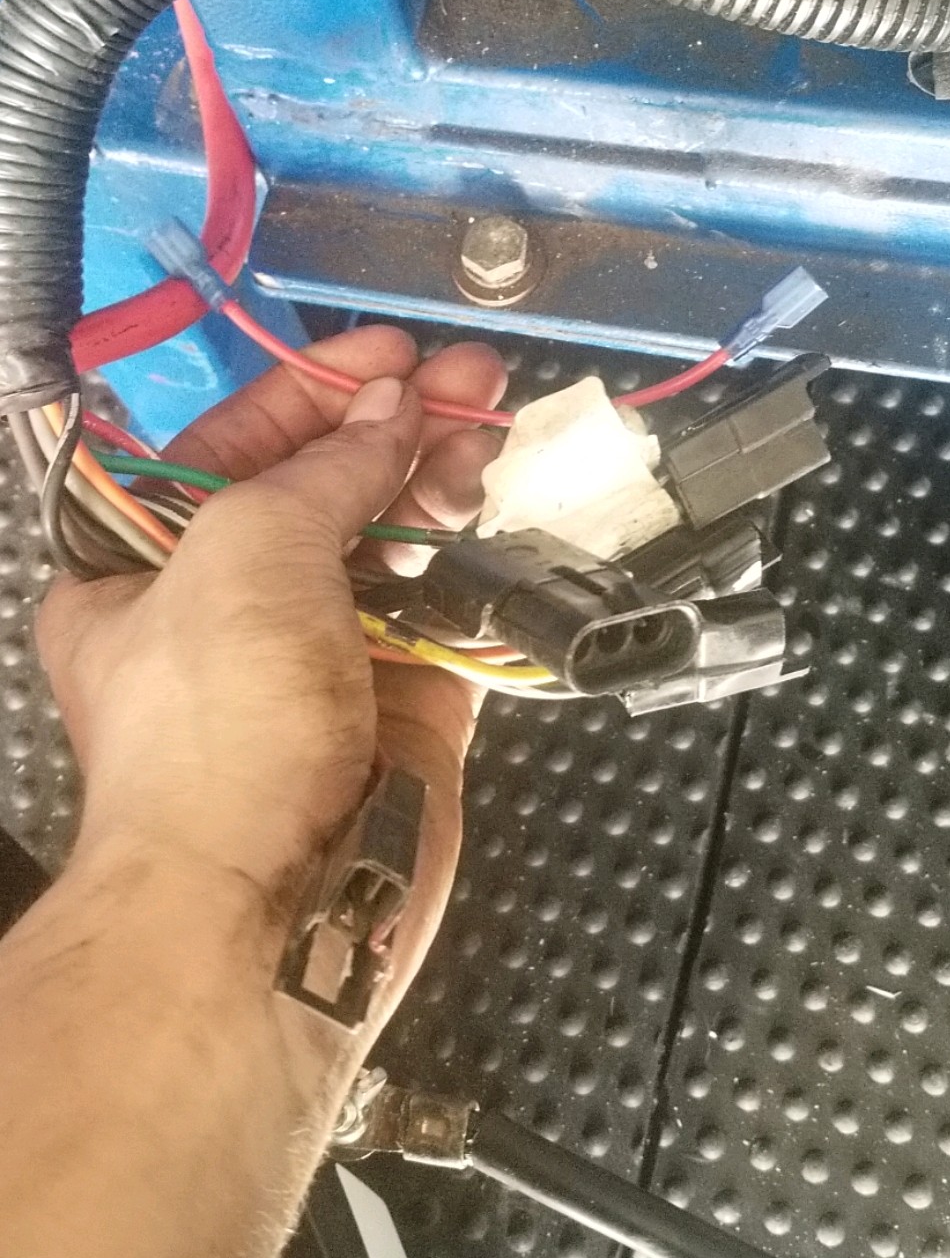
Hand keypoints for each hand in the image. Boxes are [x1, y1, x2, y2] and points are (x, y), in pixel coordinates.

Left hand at [36, 326, 506, 1055]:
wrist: (273, 905)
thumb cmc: (218, 726)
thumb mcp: (247, 548)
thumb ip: (327, 466)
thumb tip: (394, 405)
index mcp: (137, 572)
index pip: (226, 449)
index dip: (308, 392)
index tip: (388, 353)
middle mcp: (224, 613)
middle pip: (319, 492)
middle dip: (393, 428)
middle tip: (469, 381)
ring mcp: (318, 663)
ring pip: (390, 546)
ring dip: (439, 481)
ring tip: (492, 432)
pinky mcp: (402, 709)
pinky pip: (445, 615)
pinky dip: (477, 561)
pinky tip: (503, 508)